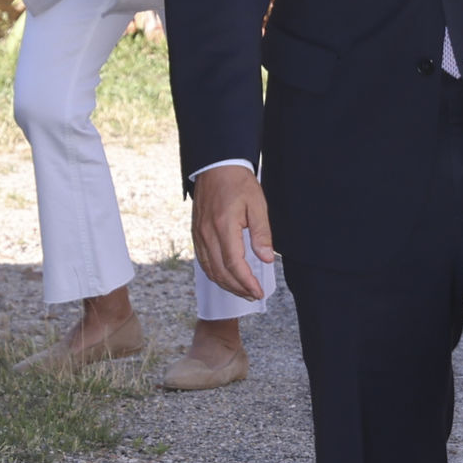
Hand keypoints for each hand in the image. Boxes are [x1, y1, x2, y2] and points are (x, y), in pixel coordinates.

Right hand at [192, 165, 275, 302]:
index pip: (233, 264)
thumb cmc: (239, 183)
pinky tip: (226, 277)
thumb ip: (262, 233)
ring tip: (243, 291)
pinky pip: (203, 260)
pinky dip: (214, 273)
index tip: (258, 292)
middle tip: (254, 295)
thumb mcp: (258, 205)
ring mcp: (199, 234)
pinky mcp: (196, 233)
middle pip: (220, 271)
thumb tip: (266, 259)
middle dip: (238, 288)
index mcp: (223, 227)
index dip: (246, 282)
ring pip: (209, 269)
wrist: (216, 166)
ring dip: (226, 284)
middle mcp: (207, 234)